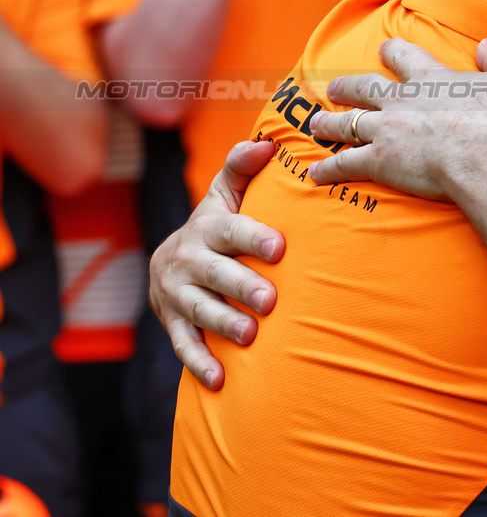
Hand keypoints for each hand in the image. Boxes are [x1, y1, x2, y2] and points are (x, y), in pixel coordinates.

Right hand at [149, 140, 283, 389]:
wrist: (169, 262)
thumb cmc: (218, 225)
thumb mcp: (227, 195)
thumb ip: (243, 170)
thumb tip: (266, 143)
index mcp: (207, 228)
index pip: (231, 230)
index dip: (254, 237)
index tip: (280, 247)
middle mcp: (188, 260)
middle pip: (216, 274)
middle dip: (242, 286)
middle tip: (270, 300)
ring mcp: (177, 294)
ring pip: (200, 310)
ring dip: (224, 323)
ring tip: (250, 336)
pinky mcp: (173, 323)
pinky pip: (184, 345)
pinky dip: (200, 362)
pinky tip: (220, 379)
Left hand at [308, 38, 486, 197]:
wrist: (485, 157)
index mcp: (429, 77)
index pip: (402, 55)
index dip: (392, 51)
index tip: (385, 49)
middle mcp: (399, 100)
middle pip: (361, 88)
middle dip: (345, 87)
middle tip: (333, 88)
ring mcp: (385, 130)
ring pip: (345, 123)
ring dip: (328, 124)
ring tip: (315, 125)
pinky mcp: (379, 161)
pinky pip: (345, 164)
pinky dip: (328, 170)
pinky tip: (316, 174)